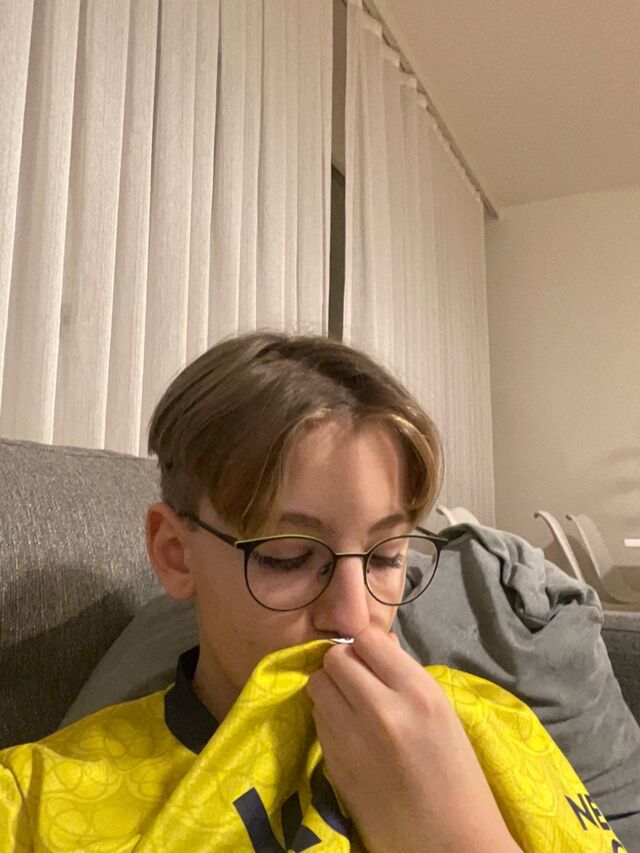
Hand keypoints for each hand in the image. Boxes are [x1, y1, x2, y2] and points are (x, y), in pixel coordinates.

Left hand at [307, 627, 520, 852]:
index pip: (368, 639)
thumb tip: (376, 643)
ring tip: (353, 705)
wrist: (448, 843)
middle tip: (359, 679)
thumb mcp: (442, 712)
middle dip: (344, 663)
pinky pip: (318, 718)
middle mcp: (381, 710)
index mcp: (417, 694)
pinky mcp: (333, 764)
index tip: (373, 658)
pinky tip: (350, 732)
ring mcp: (352, 739)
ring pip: (318, 685)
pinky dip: (329, 716)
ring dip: (332, 688)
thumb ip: (405, 674)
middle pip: (334, 658)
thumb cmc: (457, 774)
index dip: (367, 645)